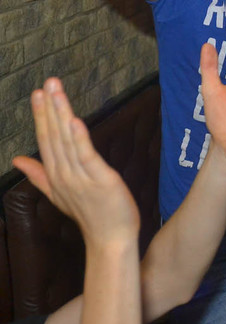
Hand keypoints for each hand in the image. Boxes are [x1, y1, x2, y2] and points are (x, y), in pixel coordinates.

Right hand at [12, 79, 139, 248]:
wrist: (110, 239)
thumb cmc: (90, 213)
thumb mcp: (59, 192)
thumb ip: (38, 174)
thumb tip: (17, 159)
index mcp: (55, 175)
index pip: (45, 140)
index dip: (42, 116)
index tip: (38, 93)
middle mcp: (63, 174)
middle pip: (53, 137)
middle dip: (49, 109)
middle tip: (45, 84)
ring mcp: (80, 177)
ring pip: (67, 142)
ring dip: (61, 116)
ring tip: (55, 92)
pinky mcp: (100, 179)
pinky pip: (87, 156)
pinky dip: (79, 138)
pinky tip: (74, 120)